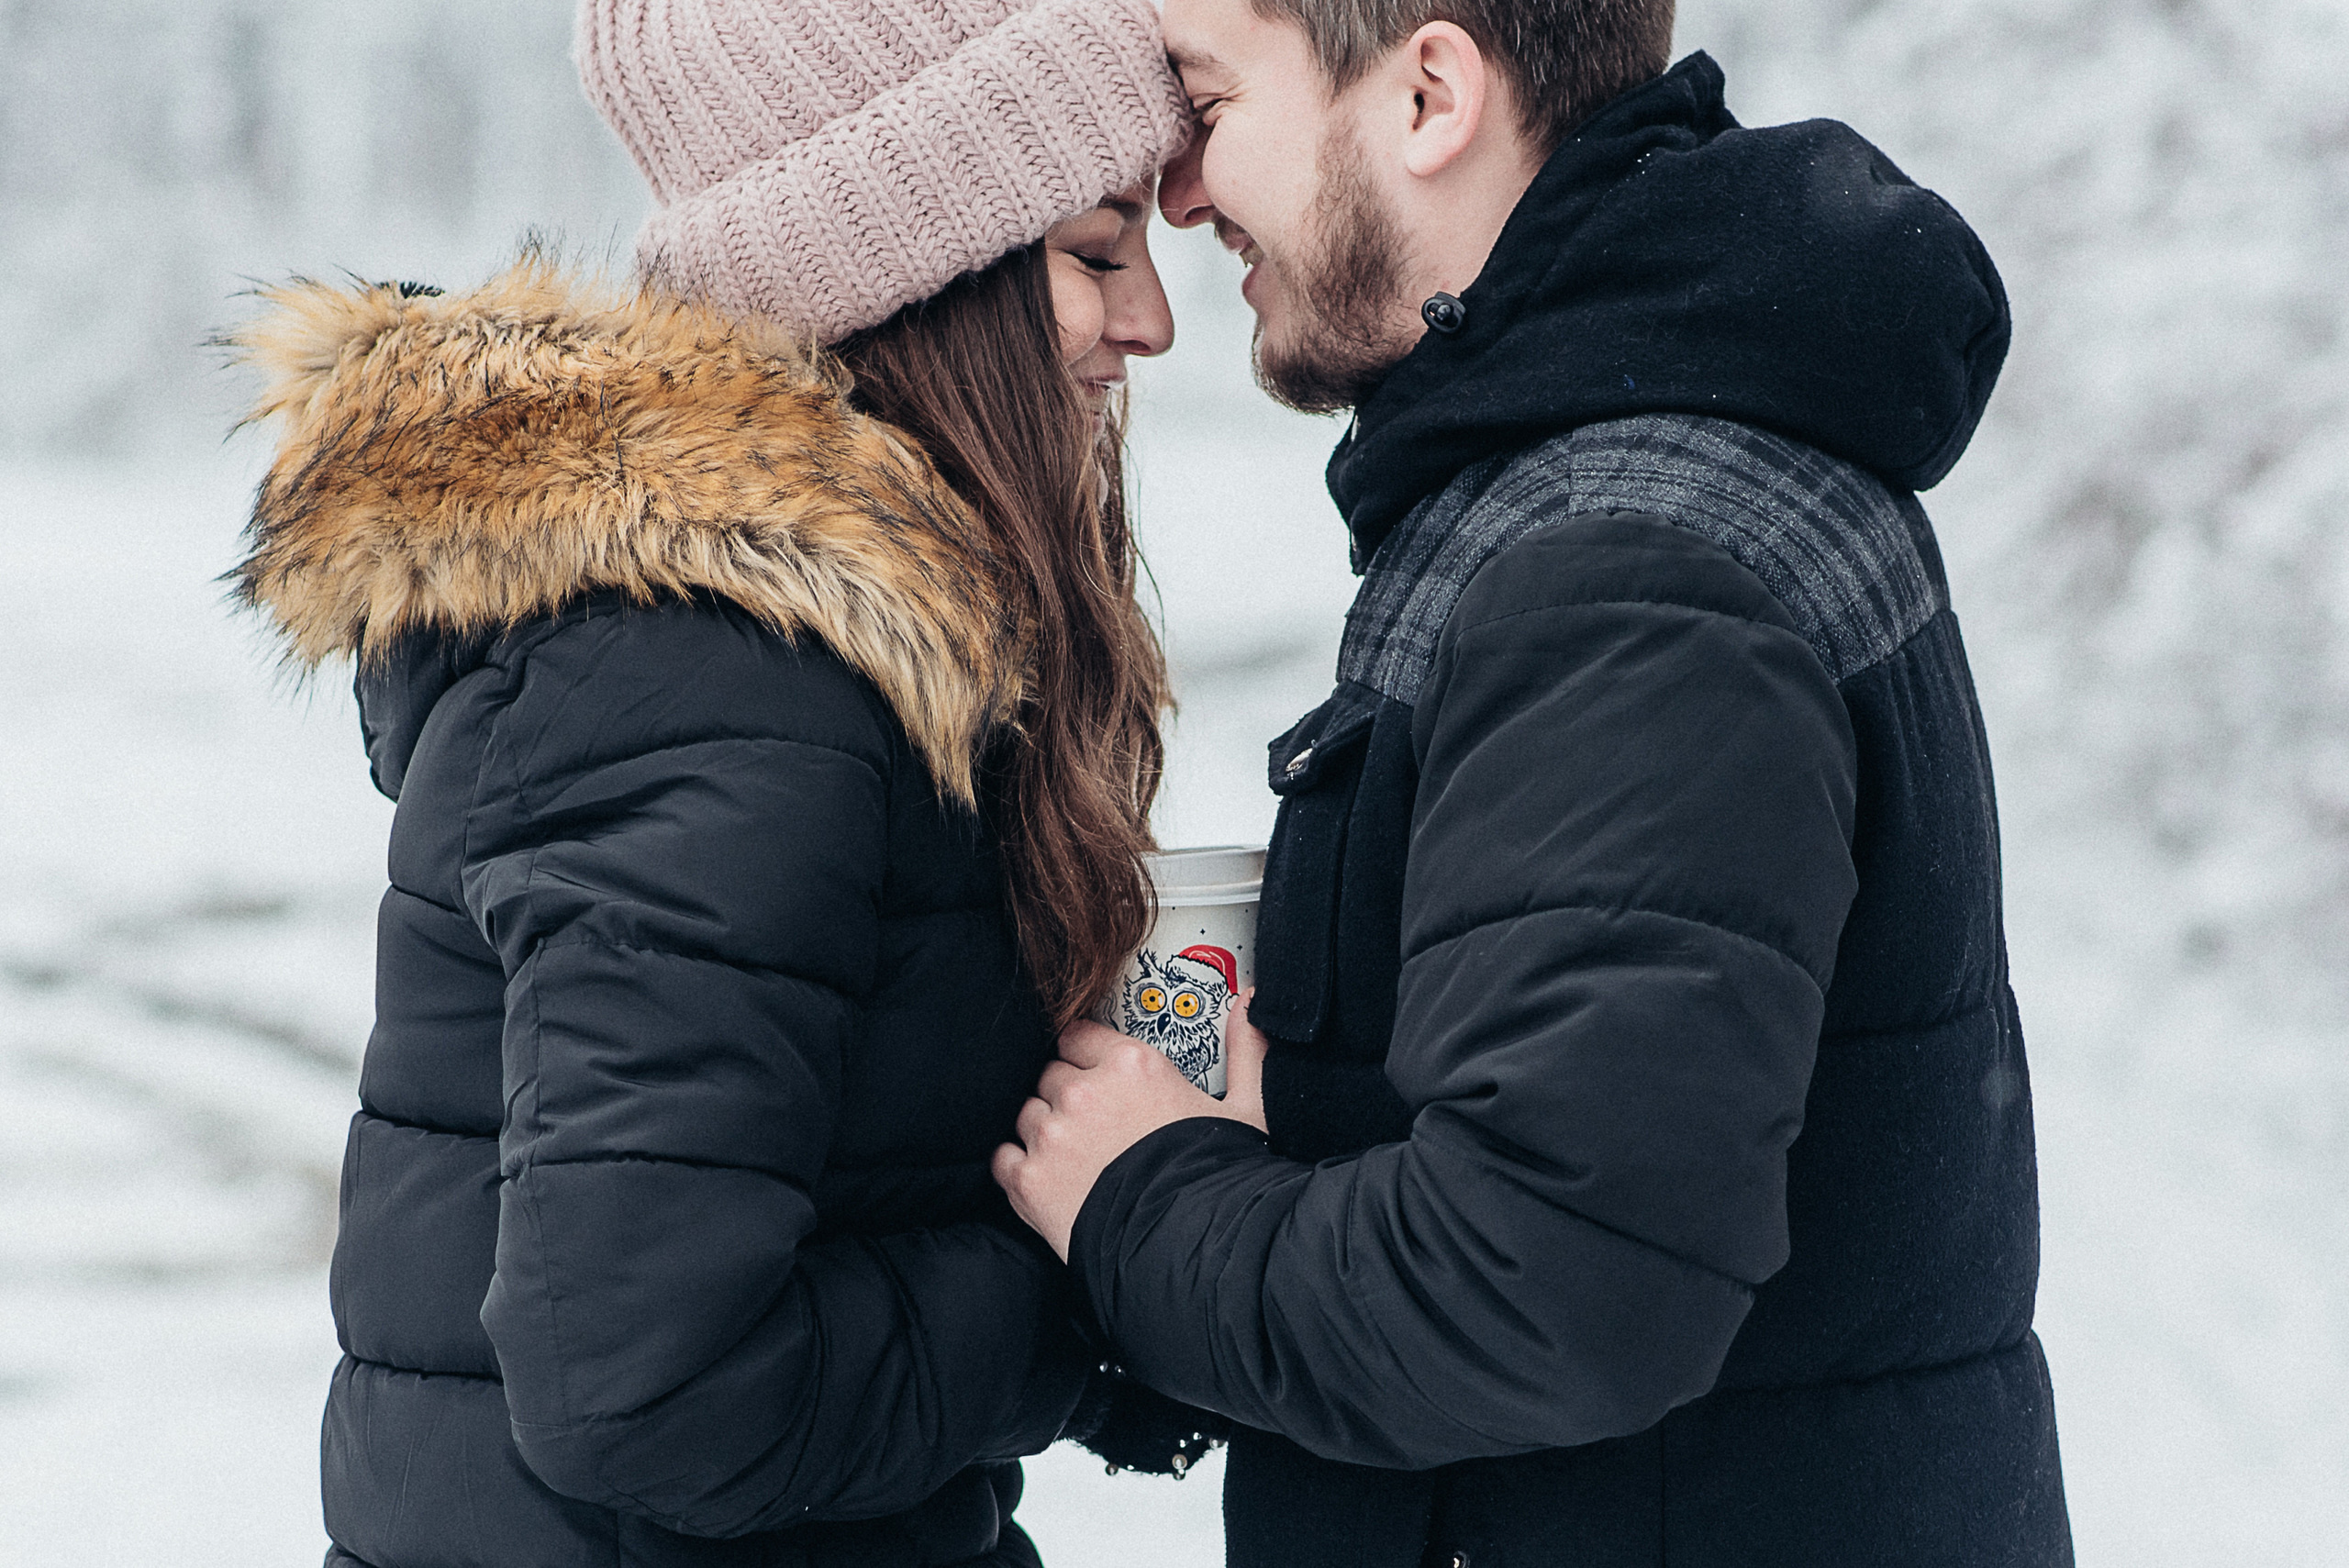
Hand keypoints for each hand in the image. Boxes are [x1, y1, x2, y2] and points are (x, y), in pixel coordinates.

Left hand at [994, 990, 1268, 1260]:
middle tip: (1094, 1128)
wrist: (1190, 1251)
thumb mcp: (1247, 1111)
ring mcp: (1051, 1136)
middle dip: (1067, 1098)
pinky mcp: (1029, 1181)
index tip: (1095, 1078)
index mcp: (1130, 1065)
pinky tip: (1047, 1181)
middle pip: (1051, 1077)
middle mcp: (1083, 1092)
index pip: (1077, 1037)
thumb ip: (1244, 1050)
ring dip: (1044, 1132)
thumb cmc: (1218, 1182)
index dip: (1085, 1058)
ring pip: (1027, 1115)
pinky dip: (1019, 1168)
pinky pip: (1003, 1158)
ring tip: (1076, 1160)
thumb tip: (1249, 1003)